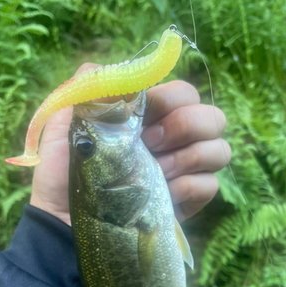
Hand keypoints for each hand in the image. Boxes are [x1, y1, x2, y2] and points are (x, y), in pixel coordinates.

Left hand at [30, 64, 229, 224]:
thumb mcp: (66, 124)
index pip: (184, 93)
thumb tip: (117, 68)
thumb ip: (89, 87)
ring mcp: (185, 169)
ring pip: (220, 149)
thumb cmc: (65, 170)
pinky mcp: (189, 198)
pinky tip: (165, 194)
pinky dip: (188, 187)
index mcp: (150, 117)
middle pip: (213, 117)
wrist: (64, 219)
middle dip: (185, 126)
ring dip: (189, 157)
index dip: (170, 99)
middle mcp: (174, 139)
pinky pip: (211, 184)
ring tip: (157, 172)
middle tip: (151, 144)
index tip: (143, 116)